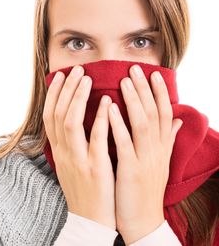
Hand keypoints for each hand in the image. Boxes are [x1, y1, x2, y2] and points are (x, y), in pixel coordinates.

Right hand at [43, 65, 115, 228]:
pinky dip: (100, 118)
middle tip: (76, 69)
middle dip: (66, 89)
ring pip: (70, 122)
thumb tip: (76, 118)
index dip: (54, 94)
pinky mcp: (95, 167)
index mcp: (59, 150)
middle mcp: (64, 152)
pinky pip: (95, 138)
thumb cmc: (85, 188)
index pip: (50, 116)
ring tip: (88, 78)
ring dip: (77, 97)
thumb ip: (74, 141)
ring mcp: (78, 159)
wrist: (91, 219)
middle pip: (58, 114)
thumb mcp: (72, 163)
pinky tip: (107, 102)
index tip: (60, 76)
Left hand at [108, 65, 182, 243]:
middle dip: (146, 89)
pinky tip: (110, 108)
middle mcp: (157, 149)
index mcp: (163, 146)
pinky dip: (118, 124)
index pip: (165, 113)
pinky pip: (124, 143)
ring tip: (124, 81)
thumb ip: (169, 138)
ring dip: (134, 100)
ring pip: (143, 124)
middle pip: (154, 113)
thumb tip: (178, 119)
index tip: (154, 73)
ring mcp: (145, 159)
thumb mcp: (162, 161)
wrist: (143, 220)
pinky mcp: (131, 170)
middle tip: (136, 69)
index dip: (160, 92)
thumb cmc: (148, 186)